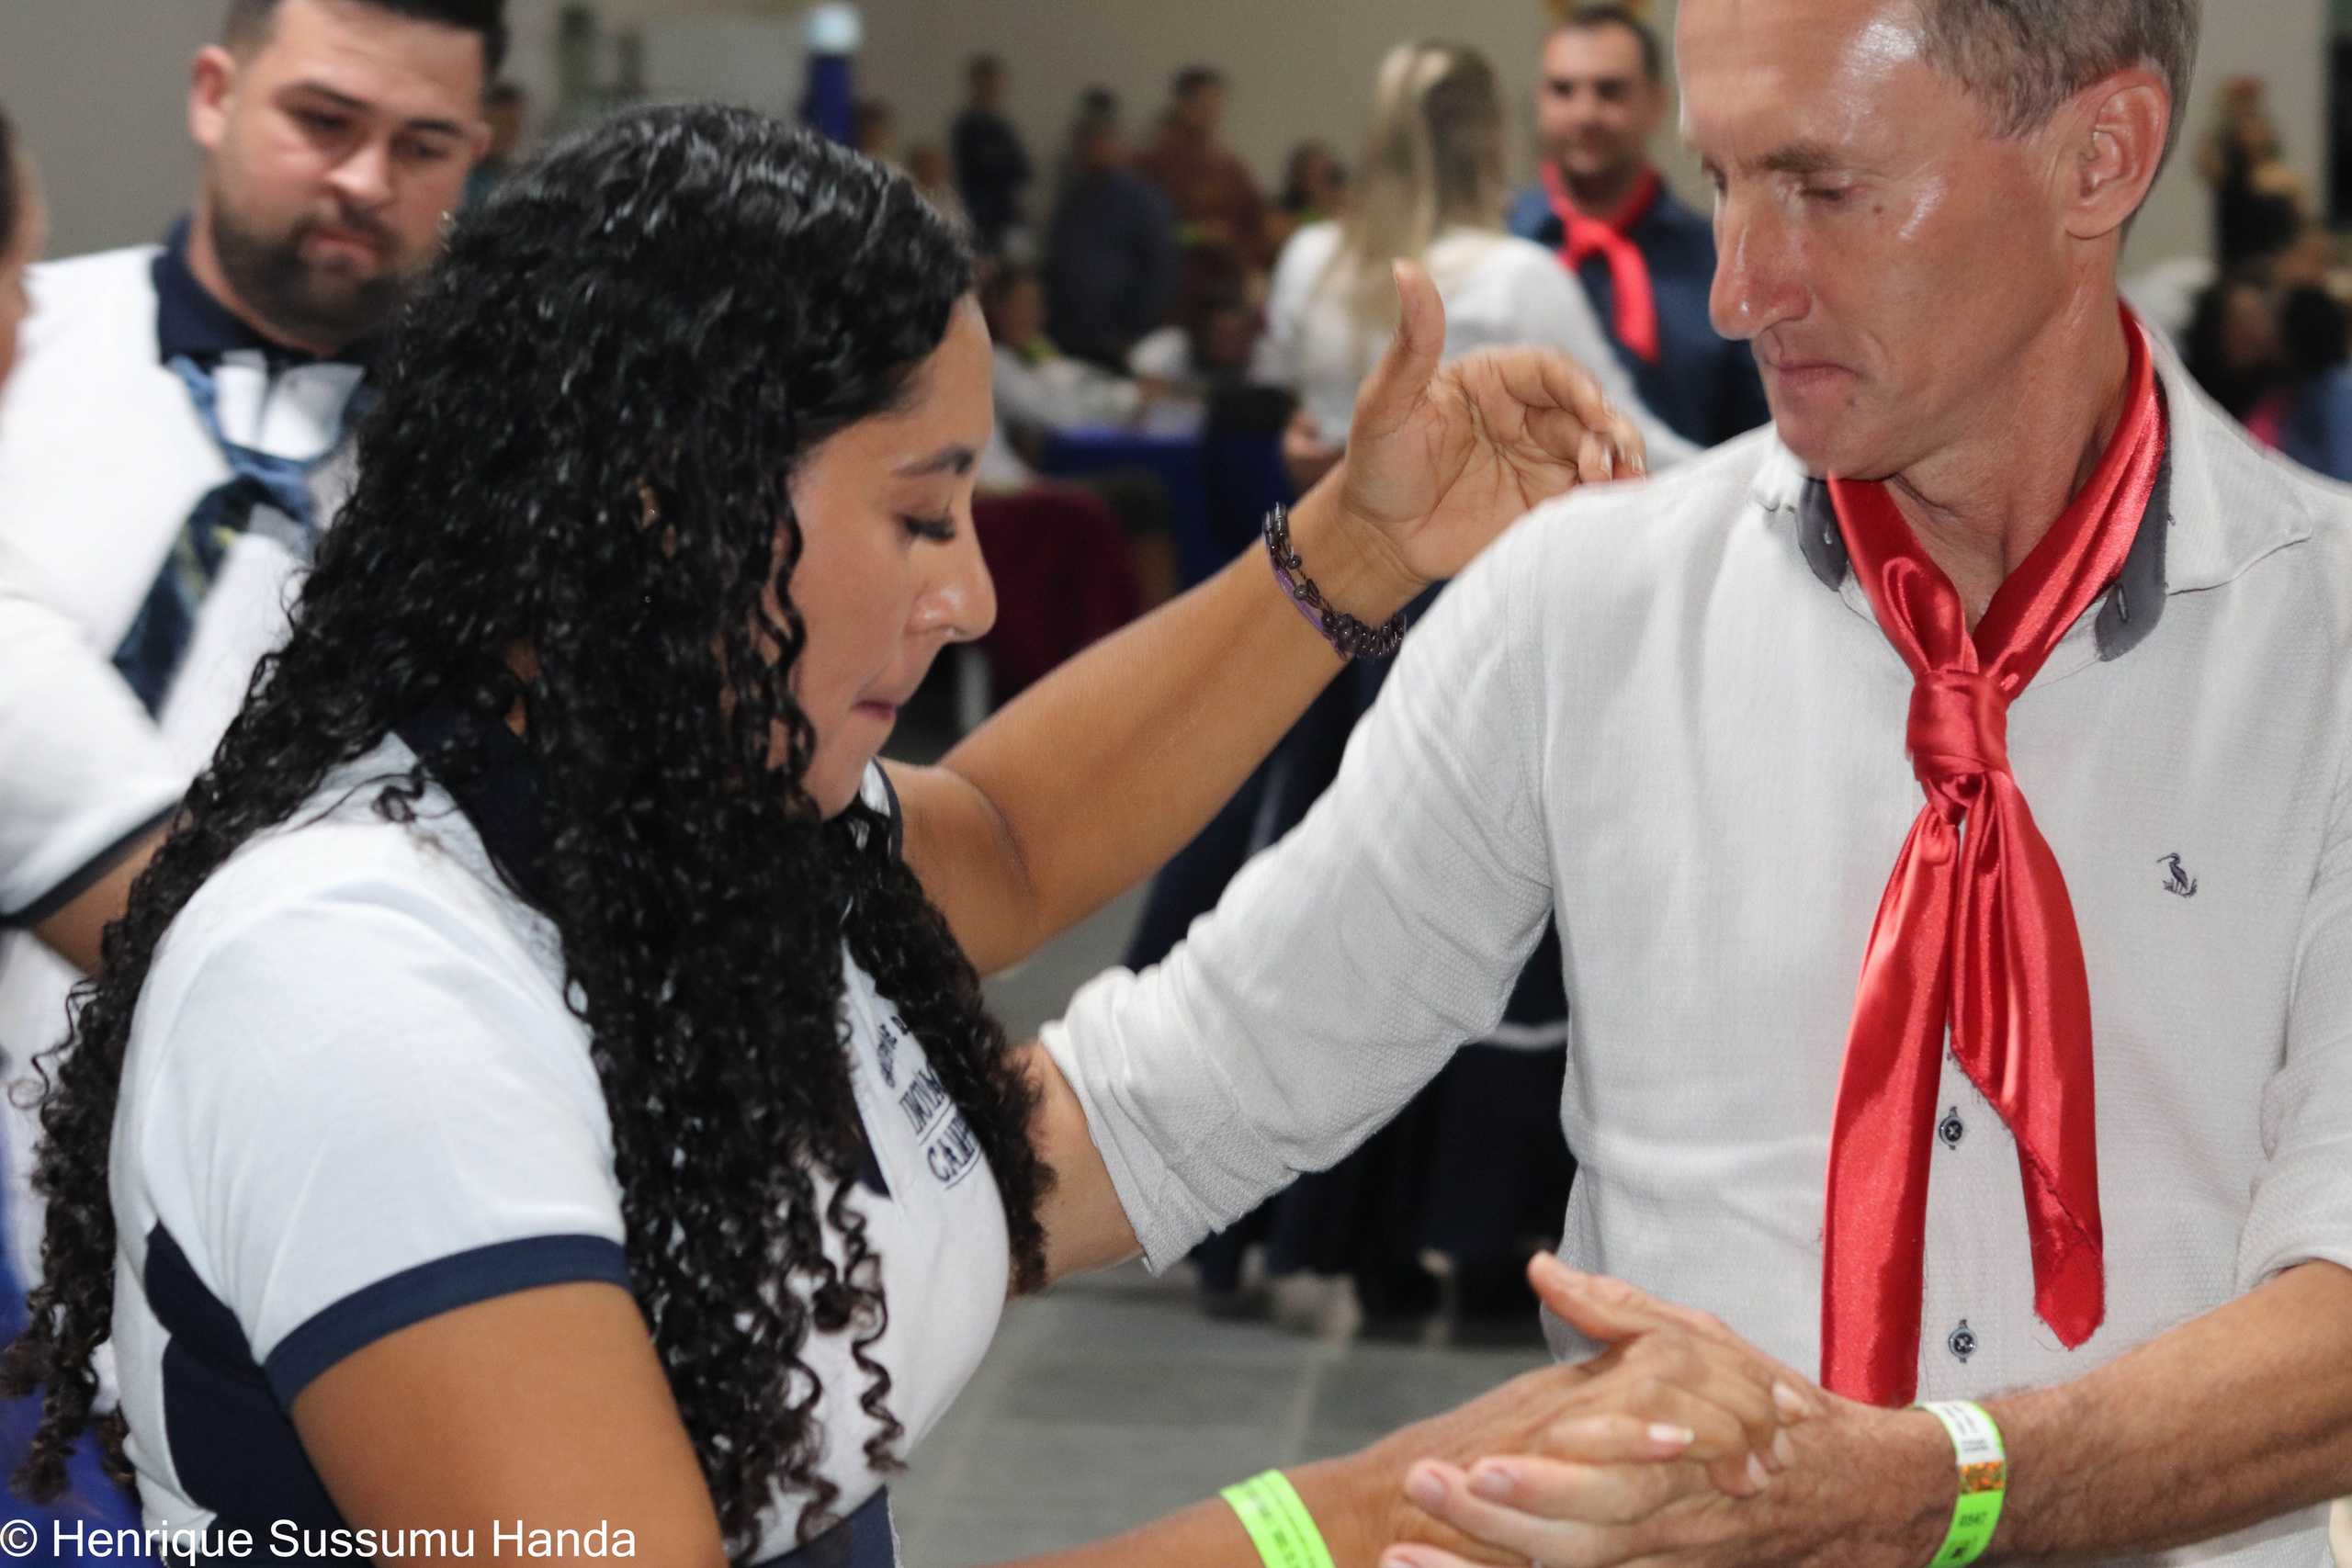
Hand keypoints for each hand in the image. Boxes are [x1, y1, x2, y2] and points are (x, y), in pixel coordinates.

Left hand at [1294, 260, 1641, 619]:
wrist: (1378, 536)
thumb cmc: (1376, 462)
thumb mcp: (1385, 402)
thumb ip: (1411, 343)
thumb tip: (1405, 268)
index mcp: (1494, 377)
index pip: (1549, 370)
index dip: (1579, 387)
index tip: (1595, 412)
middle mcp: (1526, 412)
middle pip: (1585, 411)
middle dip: (1606, 432)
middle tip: (1605, 463)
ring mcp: (1540, 456)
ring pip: (1597, 449)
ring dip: (1619, 462)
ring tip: (1622, 485)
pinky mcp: (1546, 499)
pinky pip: (1587, 493)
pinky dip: (1610, 497)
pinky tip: (1618, 505)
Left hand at [1385, 1265, 1952, 1567]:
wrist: (1851, 1489)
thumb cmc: (1762, 1405)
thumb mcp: (1696, 1339)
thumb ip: (1615, 1310)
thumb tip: (1540, 1267)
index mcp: (1674, 1453)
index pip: (1595, 1473)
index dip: (1534, 1479)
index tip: (1473, 1464)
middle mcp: (1664, 1521)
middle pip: (1573, 1541)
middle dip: (1494, 1526)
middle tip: (1423, 1494)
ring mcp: (1661, 1563)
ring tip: (1400, 1560)